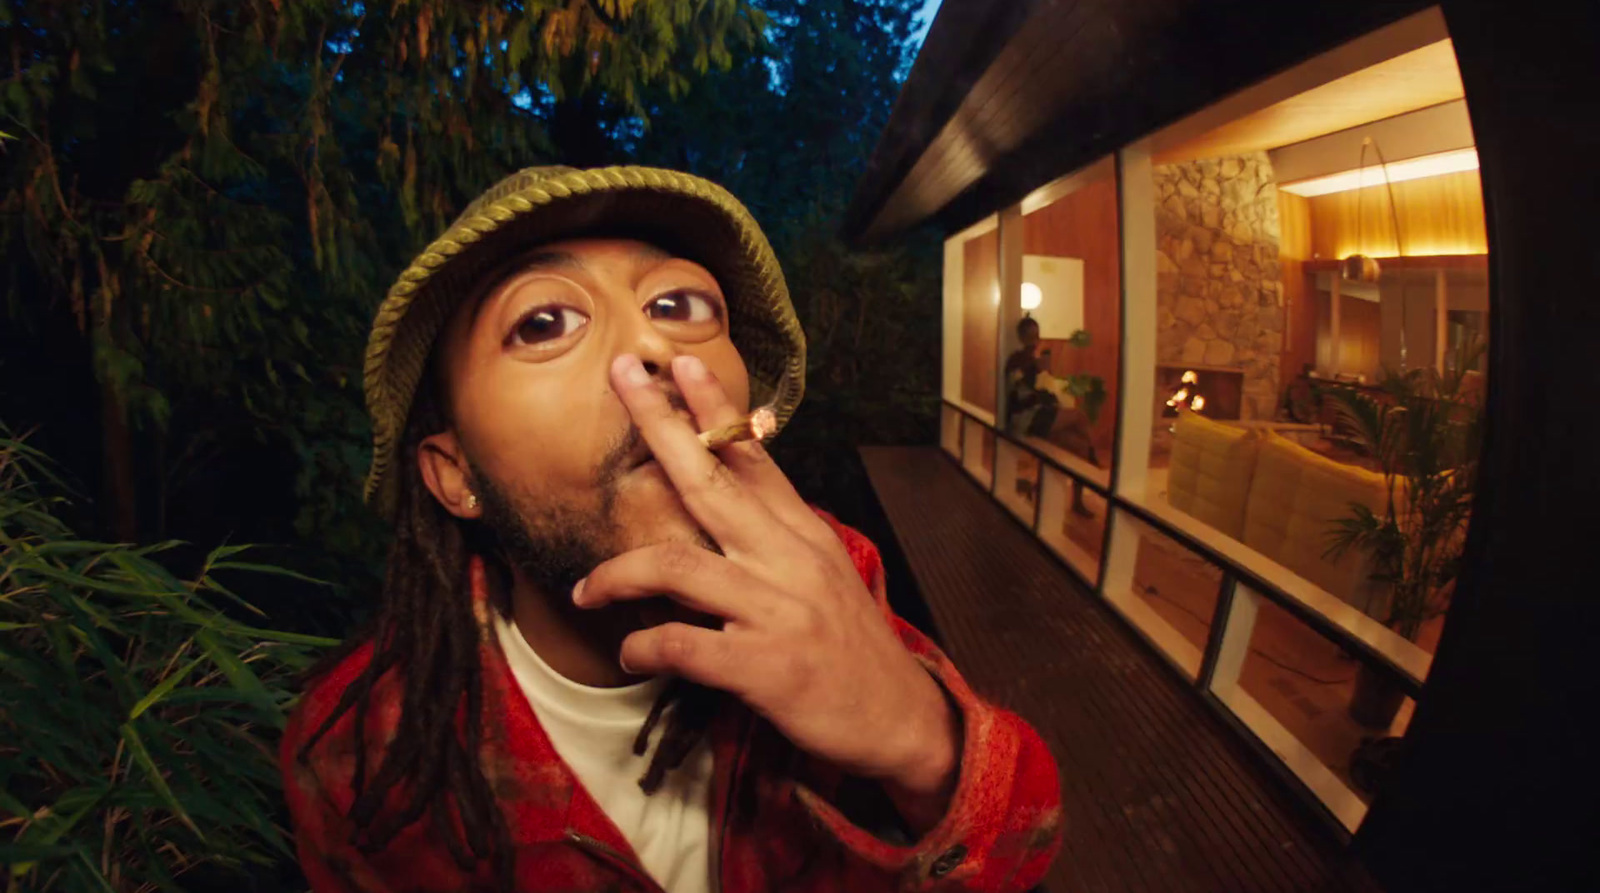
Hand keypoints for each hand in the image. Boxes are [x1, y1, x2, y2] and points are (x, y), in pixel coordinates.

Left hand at [573, 353, 959, 800]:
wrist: (899, 719)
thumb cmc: (851, 648)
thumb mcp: (824, 574)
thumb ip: (780, 533)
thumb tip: (734, 492)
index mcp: (801, 533)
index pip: (751, 456)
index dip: (713, 407)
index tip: (679, 362)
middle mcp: (787, 559)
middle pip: (707, 479)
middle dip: (658, 424)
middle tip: (619, 376)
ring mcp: (775, 609)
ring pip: (675, 565)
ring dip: (616, 574)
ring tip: (585, 591)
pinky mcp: (764, 665)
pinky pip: (682, 644)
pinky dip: (644, 647)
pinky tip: (631, 654)